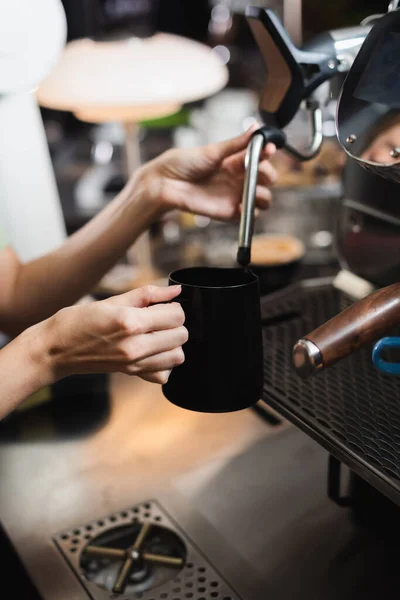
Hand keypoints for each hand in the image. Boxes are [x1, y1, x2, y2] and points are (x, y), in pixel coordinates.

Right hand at [41, 285, 187, 384]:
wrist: (55, 350)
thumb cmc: (78, 321)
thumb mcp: (112, 300)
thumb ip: (148, 294)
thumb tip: (176, 290)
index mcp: (130, 322)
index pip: (176, 316)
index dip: (174, 307)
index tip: (163, 305)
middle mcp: (135, 345)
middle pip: (181, 336)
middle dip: (175, 324)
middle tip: (160, 319)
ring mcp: (134, 363)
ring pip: (178, 356)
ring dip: (173, 344)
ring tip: (158, 335)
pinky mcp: (132, 373)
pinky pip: (164, 374)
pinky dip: (164, 363)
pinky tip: (152, 351)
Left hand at [138, 125, 276, 220]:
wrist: (166, 183)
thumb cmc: (184, 163)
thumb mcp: (213, 150)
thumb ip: (236, 143)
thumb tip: (256, 127)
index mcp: (236, 161)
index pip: (262, 158)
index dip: (268, 153)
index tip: (268, 149)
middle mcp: (239, 178)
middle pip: (267, 179)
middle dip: (268, 174)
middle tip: (258, 171)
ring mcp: (236, 195)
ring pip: (263, 199)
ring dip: (263, 195)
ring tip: (252, 190)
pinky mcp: (229, 212)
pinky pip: (249, 216)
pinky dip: (251, 212)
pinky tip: (241, 205)